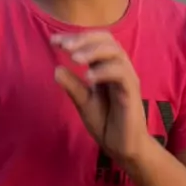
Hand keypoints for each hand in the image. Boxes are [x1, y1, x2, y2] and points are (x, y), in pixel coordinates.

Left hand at [51, 31, 149, 167]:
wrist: (122, 148)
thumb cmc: (106, 122)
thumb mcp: (83, 102)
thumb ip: (72, 86)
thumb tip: (56, 69)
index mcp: (106, 67)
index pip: (93, 42)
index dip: (74, 38)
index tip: (53, 41)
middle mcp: (119, 67)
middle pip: (106, 39)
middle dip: (84, 39)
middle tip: (65, 47)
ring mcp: (127, 78)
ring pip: (115, 52)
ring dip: (93, 51)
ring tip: (74, 59)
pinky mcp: (132, 91)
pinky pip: (121, 73)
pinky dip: (103, 71)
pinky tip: (87, 78)